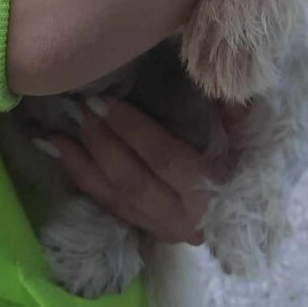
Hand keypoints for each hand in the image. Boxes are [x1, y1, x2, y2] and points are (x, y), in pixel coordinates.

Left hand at [43, 97, 241, 244]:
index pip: (164, 158)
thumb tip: (214, 78)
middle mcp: (184, 217)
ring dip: (82, 166)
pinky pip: (110, 208)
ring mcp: (163, 229)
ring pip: (116, 199)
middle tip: (81, 110)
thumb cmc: (251, 159)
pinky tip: (60, 158)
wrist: (253, 208)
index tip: (106, 101)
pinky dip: (83, 182)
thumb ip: (234, 108)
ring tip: (54, 135)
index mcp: (211, 189)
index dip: (132, 130)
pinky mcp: (149, 230)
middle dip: (102, 144)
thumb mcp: (251, 132)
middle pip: (133, 181)